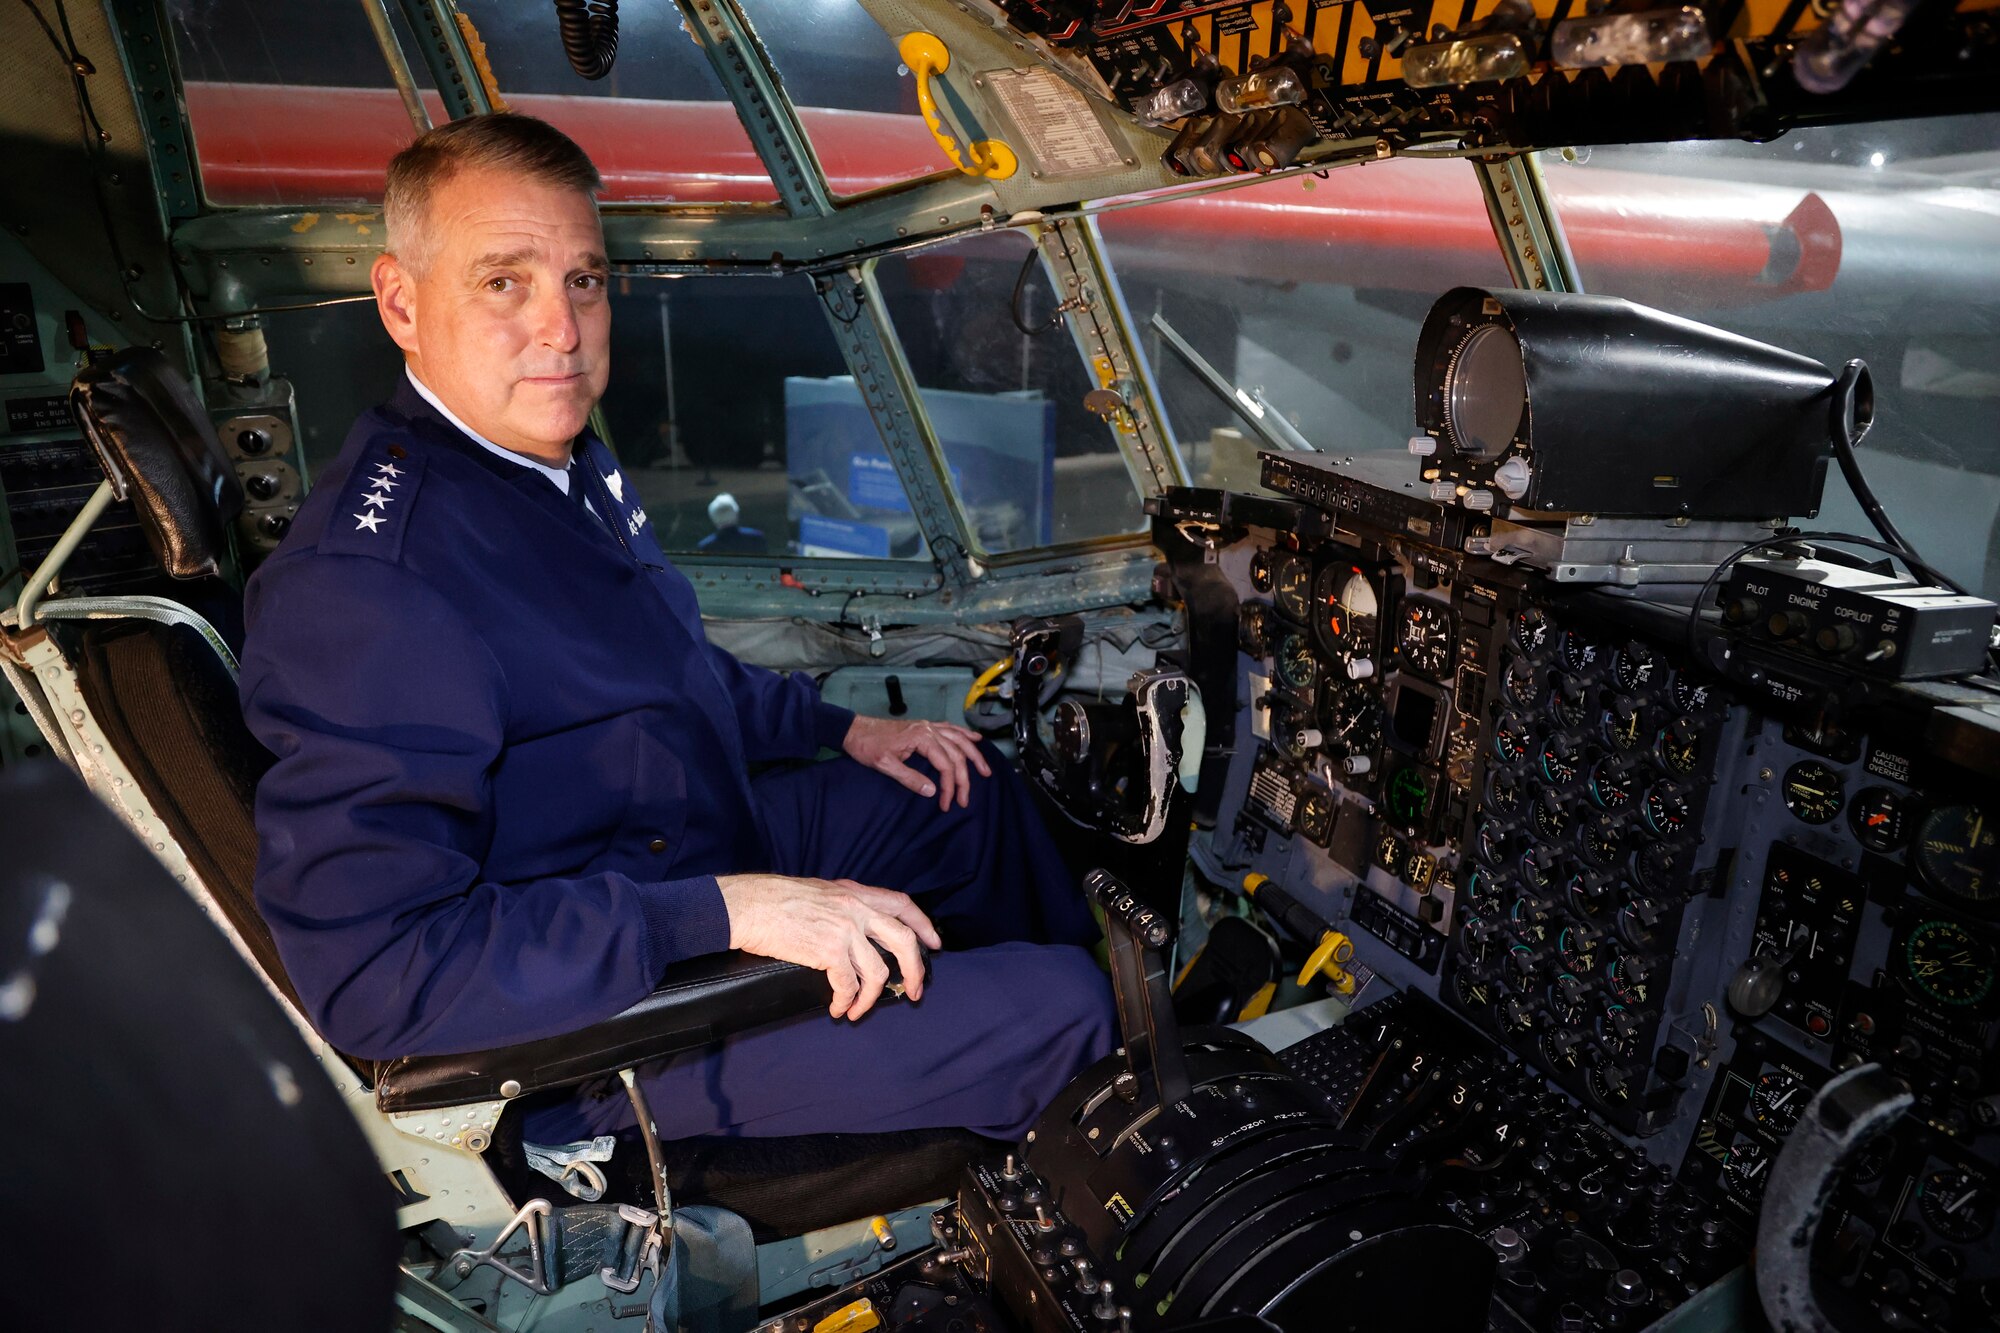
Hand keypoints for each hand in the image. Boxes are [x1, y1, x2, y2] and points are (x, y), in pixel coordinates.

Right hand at [716, 873, 942, 1018]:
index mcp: (856, 893)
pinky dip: (846, 1001)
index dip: (923, 925)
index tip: (934, 944)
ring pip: (877, 972)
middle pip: (903, 941)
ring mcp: (845, 931)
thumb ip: (844, 905)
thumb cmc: (776, 898)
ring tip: (857, 1011)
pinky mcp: (828, 952)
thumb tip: (856, 928)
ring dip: (870, 999)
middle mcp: (857, 909)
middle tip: (914, 992)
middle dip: (915, 970)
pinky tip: (837, 1008)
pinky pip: (849, 985)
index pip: (902, 904)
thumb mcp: (821, 891)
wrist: (750, 905)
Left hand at [842, 715, 992, 810]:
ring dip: (974, 755)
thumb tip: (933, 791)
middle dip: (964, 778)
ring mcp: (928, 726)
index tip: (946, 804)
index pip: (945, 765)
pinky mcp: (924, 726)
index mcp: (921, 738)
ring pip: (959, 740)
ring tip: (985, 770)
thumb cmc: (867, 747)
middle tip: (965, 799)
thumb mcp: (885, 765)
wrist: (854, 729)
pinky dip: (964, 734)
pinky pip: (950, 729)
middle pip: (956, 754)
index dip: (949, 786)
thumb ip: (909, 778)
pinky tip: (975, 739)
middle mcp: (929, 729)